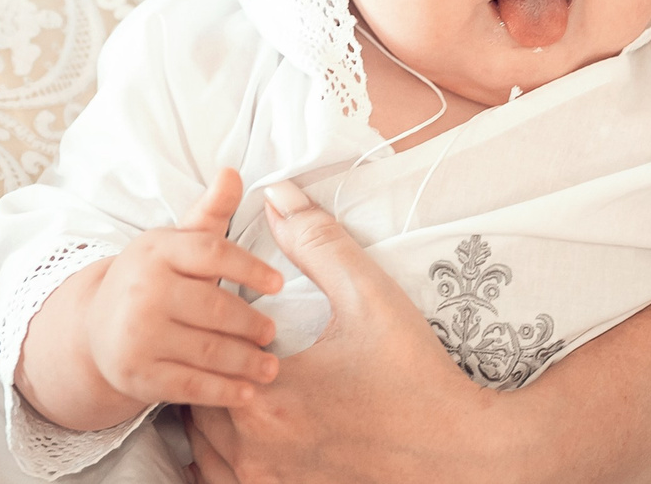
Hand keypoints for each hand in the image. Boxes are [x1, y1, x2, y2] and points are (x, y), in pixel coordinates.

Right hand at [29, 169, 283, 431]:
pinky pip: (188, 385)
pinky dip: (222, 392)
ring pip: (205, 350)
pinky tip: (247, 393)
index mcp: (158, 250)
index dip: (249, 268)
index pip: (211, 253)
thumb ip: (210, 212)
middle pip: (213, 308)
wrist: (95, 329)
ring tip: (270, 367)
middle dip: (251, 324)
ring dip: (244, 362)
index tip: (278, 284)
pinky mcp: (135, 375)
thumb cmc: (152, 279)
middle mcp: (143, 291)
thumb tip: (232, 171)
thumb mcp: (177, 242)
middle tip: (273, 333)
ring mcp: (136, 335)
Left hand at [190, 181, 521, 483]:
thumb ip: (319, 241)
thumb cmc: (415, 375)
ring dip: (210, 416)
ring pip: (203, 449)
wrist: (455, 451)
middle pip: (195, 402)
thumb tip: (279, 196)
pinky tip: (250, 431)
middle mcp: (259, 448)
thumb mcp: (370, 296)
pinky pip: (224, 482)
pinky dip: (223, 458)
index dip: (208, 331)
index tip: (224, 316)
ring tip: (233, 385)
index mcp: (269, 394)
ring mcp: (270, 482)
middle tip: (224, 345)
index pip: (201, 354)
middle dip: (205, 371)